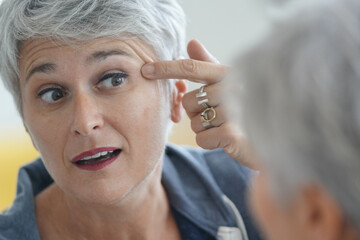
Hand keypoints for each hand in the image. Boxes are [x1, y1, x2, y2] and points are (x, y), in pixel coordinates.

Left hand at [141, 40, 257, 168]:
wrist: (272, 141)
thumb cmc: (246, 111)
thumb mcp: (228, 84)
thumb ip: (209, 64)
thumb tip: (191, 42)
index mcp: (229, 74)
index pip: (192, 67)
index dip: (166, 68)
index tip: (145, 70)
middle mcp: (233, 88)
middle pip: (190, 100)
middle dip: (196, 112)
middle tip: (216, 116)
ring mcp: (235, 110)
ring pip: (194, 121)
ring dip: (204, 128)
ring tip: (225, 127)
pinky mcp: (233, 133)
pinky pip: (201, 138)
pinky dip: (209, 142)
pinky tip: (226, 140)